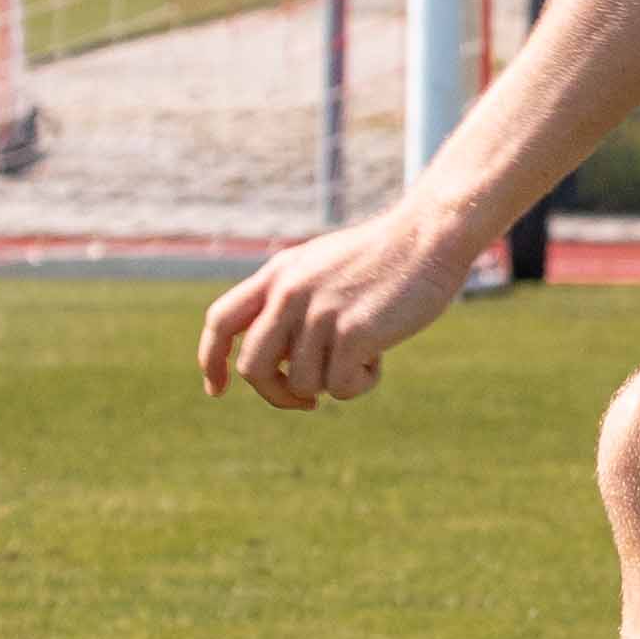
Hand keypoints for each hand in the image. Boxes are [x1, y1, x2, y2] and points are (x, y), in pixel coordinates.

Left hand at [197, 216, 471, 411]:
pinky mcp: (352, 332)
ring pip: (302, 384)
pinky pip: (339, 387)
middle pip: (253, 367)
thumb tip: (280, 360)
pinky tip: (379, 357)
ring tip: (364, 354)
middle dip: (276, 394)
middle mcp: (289, 292)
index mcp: (277, 274)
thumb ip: (292, 301)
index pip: (221, 321)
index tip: (218, 389)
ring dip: (334, 382)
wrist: (427, 237)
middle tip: (306, 402)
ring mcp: (319, 312)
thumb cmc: (383, 257)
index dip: (212, 360)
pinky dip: (360, 383)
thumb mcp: (322, 267)